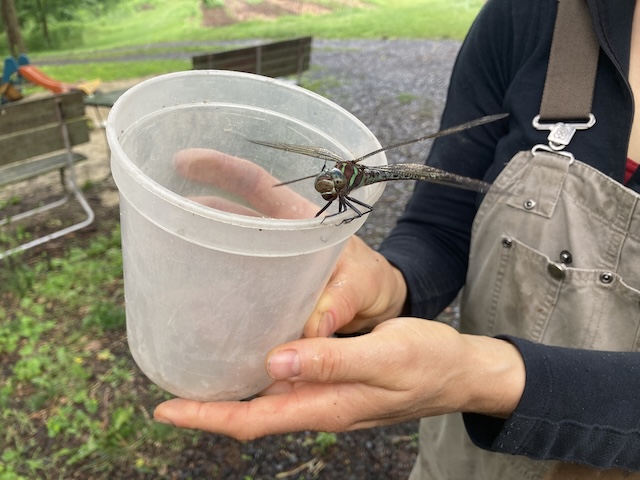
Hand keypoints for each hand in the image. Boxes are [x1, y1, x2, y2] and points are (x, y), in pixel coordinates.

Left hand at [153, 318, 525, 439]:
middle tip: (170, 384)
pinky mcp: (336, 383)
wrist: (459, 371)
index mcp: (326, 405)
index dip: (206, 416)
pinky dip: (261, 374)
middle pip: (251, 414)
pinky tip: (253, 354)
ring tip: (199, 369)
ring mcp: (327, 397)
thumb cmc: (428, 362)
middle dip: (207, 407)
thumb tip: (276, 361)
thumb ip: (332, 361)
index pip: (252, 419)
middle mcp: (319, 406)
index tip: (165, 409)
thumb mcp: (385, 356)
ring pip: (267, 399)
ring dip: (230, 392)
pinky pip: (288, 384)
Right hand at [174, 148, 407, 336]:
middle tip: (161, 211)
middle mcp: (282, 233)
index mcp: (302, 218)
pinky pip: (238, 280)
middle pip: (232, 213)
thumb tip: (312, 330)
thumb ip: (339, 302)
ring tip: (167, 254)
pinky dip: (218, 283)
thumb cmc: (375, 282)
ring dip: (202, 247)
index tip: (183, 160)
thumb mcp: (362, 284)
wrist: (381, 305)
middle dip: (197, 209)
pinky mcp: (272, 287)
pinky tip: (196, 296)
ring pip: (229, 245)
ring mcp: (275, 260)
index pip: (257, 184)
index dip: (221, 169)